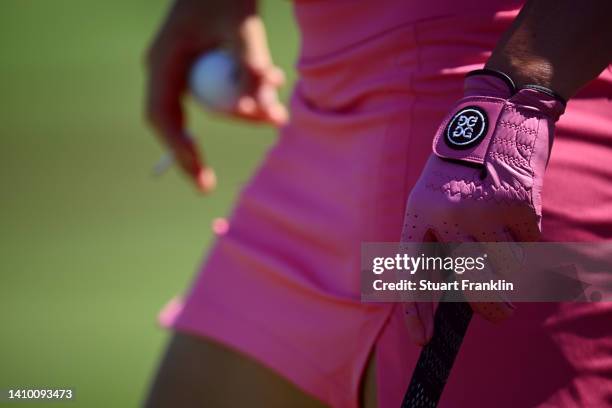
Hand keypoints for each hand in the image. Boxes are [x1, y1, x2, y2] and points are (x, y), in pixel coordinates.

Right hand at [145, 0, 286, 191]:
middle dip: (217, 137)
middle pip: (181, 121)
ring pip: (208, 107)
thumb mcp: (243, 27)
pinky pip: (217, 94)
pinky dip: (245, 97)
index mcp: (164, 61)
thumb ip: (251, 66)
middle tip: (234, 160)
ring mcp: (180, 69)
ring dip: (245, 113)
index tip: (201, 178)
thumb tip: (259, 110)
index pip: (163, 117)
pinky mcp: (198, 67)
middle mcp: (166, 68)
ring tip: (280, 114)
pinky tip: (273, 90)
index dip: (180, 151)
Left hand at [401, 71, 565, 344]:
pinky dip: (528, 240)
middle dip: (489, 306)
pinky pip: (530, 246)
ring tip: (508, 251)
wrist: (493, 117)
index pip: (412, 271)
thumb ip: (439, 241)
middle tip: (499, 315)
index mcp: (419, 213)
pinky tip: (517, 217)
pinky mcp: (520, 203)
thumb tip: (460, 295)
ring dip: (512, 271)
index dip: (415, 309)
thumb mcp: (432, 199)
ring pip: (507, 269)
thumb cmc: (457, 173)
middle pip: (472, 281)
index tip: (422, 338)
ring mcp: (486, 209)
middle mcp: (450, 214)